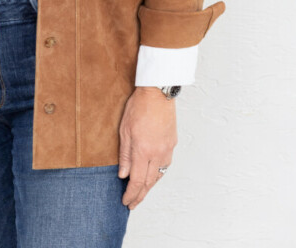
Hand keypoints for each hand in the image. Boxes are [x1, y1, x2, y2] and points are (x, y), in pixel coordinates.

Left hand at [118, 87, 176, 209]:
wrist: (158, 92)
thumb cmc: (139, 106)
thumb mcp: (124, 130)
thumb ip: (124, 155)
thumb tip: (123, 174)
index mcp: (143, 151)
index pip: (137, 181)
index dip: (131, 194)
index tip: (126, 201)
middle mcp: (157, 153)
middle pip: (149, 182)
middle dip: (140, 195)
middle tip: (133, 204)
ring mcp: (167, 149)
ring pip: (159, 175)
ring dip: (150, 186)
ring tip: (142, 193)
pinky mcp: (172, 143)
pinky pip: (165, 164)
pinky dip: (158, 173)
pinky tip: (153, 175)